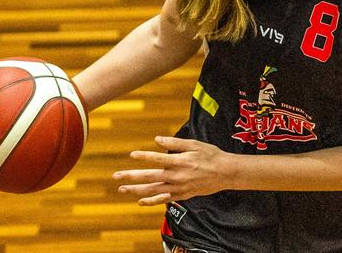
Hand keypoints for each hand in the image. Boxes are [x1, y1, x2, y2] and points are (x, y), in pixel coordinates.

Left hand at [113, 136, 232, 205]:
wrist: (225, 173)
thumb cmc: (210, 155)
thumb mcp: (194, 144)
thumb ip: (175, 143)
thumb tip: (157, 139)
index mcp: (180, 161)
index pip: (157, 159)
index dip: (144, 156)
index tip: (132, 155)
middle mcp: (177, 176)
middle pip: (150, 176)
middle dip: (131, 176)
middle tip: (116, 176)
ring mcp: (179, 187)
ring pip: (154, 190)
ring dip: (136, 190)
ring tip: (122, 189)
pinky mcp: (182, 195)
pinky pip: (164, 199)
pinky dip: (151, 201)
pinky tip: (140, 201)